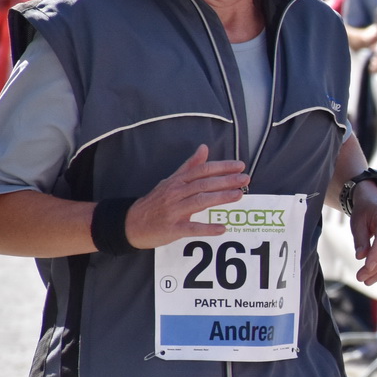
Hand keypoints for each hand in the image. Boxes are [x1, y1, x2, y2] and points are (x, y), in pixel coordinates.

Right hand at [124, 145, 248, 248]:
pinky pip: (192, 228)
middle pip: (203, 184)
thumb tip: (204, 148)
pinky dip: (207, 228)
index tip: (240, 166)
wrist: (130, 223)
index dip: (221, 167)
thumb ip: (189, 166)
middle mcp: (176, 193)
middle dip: (226, 180)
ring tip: (239, 195)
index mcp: (177, 181)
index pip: (202, 170)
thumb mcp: (170, 181)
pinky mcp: (173, 228)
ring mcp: (174, 211)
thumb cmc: (155, 202)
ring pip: (199, 201)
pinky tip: (222, 228)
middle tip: (245, 179)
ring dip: (220, 198)